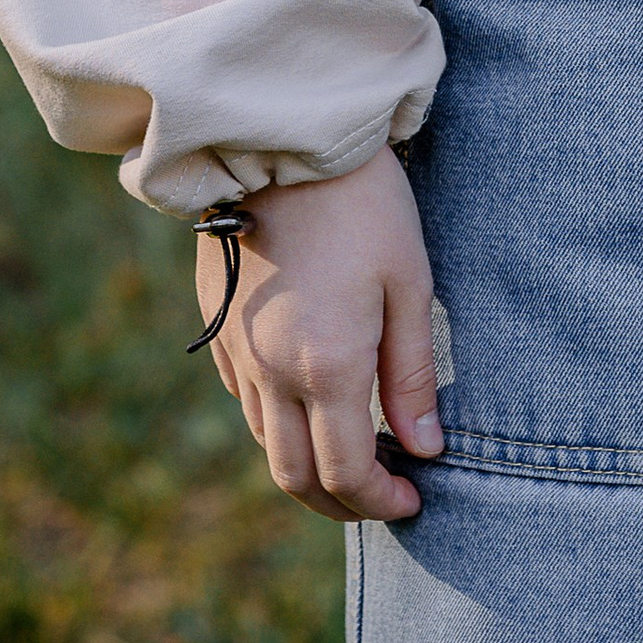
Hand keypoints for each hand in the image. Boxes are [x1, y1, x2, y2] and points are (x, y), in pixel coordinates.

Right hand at [197, 153, 442, 523]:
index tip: (414, 497)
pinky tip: (313, 404)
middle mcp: (271, 372)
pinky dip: (278, 425)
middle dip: (341, 505)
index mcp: (326, 366)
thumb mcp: (409, 281)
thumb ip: (413, 374)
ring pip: (265, 445)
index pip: (346, 475)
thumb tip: (425, 449)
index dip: (381, 502)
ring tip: (355, 454)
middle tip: (382, 496)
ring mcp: (236, 353)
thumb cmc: (363, 202)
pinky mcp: (217, 328)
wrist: (283, 137)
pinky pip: (243, 402)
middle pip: (296, 479)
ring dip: (308, 468)